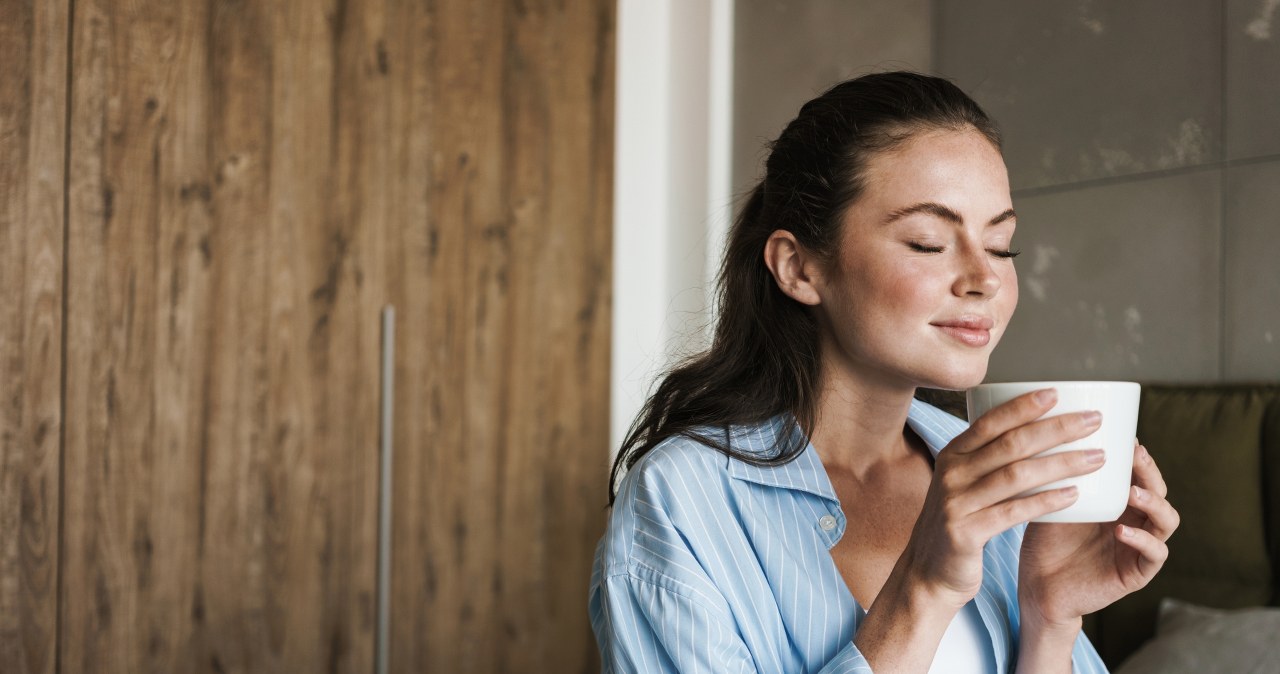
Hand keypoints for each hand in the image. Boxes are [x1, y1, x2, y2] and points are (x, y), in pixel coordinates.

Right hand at [898, 388, 1106, 608]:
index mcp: (952, 455)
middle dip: (1056, 429)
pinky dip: (1047, 502)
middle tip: (1094, 421)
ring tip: (1097, 458)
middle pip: (1010, 443)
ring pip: (1017, 475)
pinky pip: (1015, 512)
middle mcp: (951, 473)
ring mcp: (956, 503)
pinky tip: (1075, 495)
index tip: (1059, 393)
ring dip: (1062, 463)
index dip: (1024, 406)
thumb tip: (1040, 433)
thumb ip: (989, 461)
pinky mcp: (966, 532)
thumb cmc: (958, 524)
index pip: (990, 421)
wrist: (928, 572)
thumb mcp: (964, 485)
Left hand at [1017, 439, 1179, 629]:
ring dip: (1154, 503)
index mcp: (1118, 502)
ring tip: (1132, 492)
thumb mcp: (1050, 501)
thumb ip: (1058, 476)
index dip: (1137, 454)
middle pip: (1159, 489)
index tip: (1124, 435)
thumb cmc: (1044, 541)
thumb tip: (1049, 434)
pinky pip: (1154, 555)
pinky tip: (1121, 532)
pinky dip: (1143, 541)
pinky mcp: (1137, 573)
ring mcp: (1139, 546)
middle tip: (1134, 455)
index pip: (1140, 473)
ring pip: (1166, 520)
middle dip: (1150, 471)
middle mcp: (1134, 520)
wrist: (1037, 587)